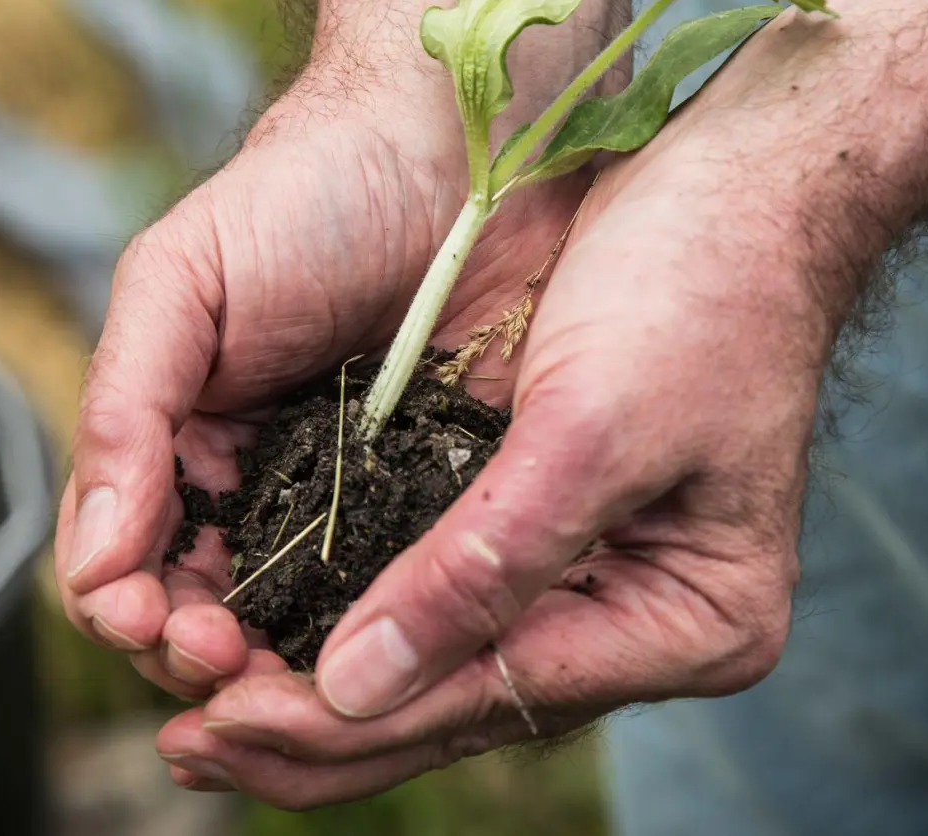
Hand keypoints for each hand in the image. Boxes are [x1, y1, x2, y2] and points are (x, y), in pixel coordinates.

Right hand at [52, 0, 631, 739]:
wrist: (454, 144)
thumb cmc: (304, 197)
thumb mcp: (179, 285)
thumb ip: (124, 413)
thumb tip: (92, 558)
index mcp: (188, 446)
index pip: (131, 565)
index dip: (127, 610)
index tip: (147, 623)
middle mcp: (269, 491)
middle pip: (212, 614)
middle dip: (195, 653)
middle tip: (216, 655)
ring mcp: (360, 504)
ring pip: (306, 625)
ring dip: (279, 667)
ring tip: (280, 670)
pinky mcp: (451, 503)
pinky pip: (410, 592)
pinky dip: (380, 633)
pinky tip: (375, 648)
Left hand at [149, 13, 875, 803]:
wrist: (744, 184)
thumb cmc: (696, 285)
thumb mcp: (588, 427)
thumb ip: (481, 571)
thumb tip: (352, 689)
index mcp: (691, 620)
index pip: (495, 695)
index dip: (353, 716)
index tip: (220, 720)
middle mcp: (646, 623)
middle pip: (461, 705)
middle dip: (319, 729)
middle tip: (183, 744)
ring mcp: (602, 581)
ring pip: (439, 668)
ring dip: (321, 691)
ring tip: (197, 720)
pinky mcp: (550, 529)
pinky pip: (439, 601)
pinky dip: (353, 618)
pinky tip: (268, 638)